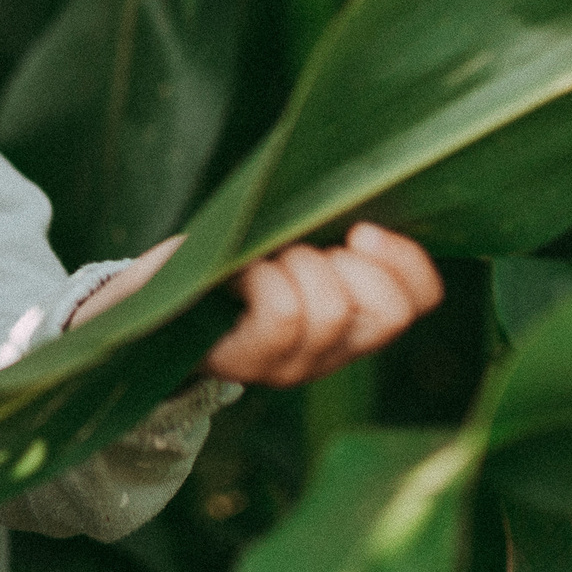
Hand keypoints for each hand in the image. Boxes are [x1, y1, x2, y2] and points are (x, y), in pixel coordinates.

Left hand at [202, 222, 442, 386]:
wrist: (149, 294)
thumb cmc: (228, 255)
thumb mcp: (290, 236)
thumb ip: (333, 229)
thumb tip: (367, 205)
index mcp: (356, 319)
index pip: (421, 299)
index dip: (406, 259)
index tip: (361, 228)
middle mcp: (332, 352)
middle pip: (387, 311)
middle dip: (349, 262)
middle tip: (301, 249)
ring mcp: (291, 366)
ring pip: (329, 308)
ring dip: (295, 265)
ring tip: (263, 261)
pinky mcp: (248, 364)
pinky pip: (282, 312)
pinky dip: (261, 276)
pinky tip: (237, 273)